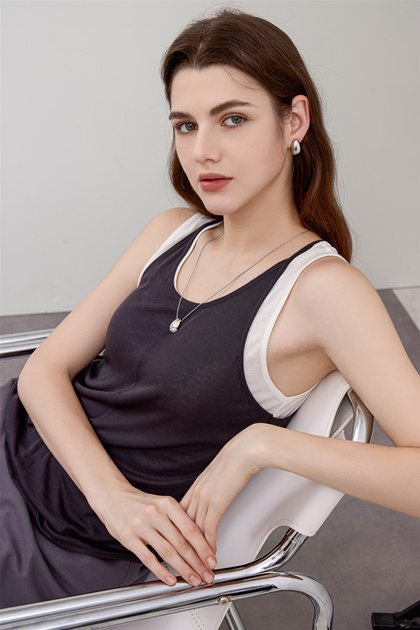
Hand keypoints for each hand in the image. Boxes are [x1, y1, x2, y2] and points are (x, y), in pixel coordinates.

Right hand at [94, 483, 216, 586]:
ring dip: (183, 569)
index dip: (203, 547)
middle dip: (197, 562)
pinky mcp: (128, 537)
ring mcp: (141, 526)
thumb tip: (199, 542)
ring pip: (167, 552)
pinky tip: (170, 579)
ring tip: (192, 579)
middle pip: (181, 543)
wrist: (112, 497)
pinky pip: (148, 558)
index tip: (212, 560)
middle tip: (206, 574)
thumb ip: (178, 520)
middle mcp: (156, 514)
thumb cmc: (141, 503)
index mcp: (168, 504)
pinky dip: (161, 571)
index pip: (191, 529)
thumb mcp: (162, 504)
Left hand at [181, 425, 262, 552]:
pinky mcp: (216, 503)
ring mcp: (204, 498)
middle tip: (181, 562)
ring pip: (194, 531)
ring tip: (196, 565)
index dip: (178, 532)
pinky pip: (208, 529)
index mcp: (195, 487)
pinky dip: (208, 545)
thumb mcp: (218, 476)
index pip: (180, 515)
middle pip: (183, 526)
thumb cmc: (236, 460)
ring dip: (195, 551)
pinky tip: (210, 555)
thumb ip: (213, 489)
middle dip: (182, 547)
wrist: (245, 451)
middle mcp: (196, 493)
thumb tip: (215, 497)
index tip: (177, 545)